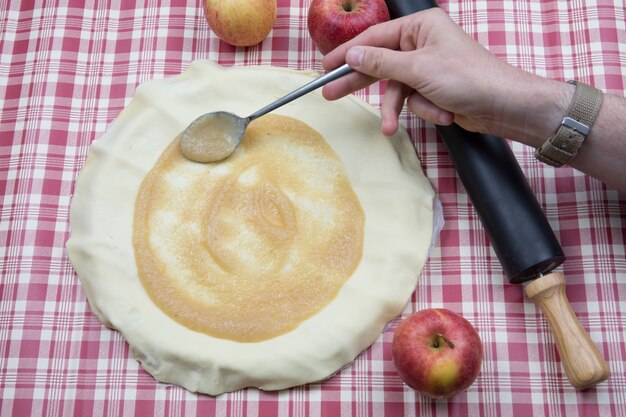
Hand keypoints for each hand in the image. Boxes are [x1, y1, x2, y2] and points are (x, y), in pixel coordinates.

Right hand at [321, 8, 561, 137]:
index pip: (374, 38)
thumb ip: (381, 63)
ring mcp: (427, 67)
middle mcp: (422, 44)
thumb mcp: (417, 69)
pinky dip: (425, 110)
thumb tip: (353, 55)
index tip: (325, 67)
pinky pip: (413, 101)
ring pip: (397, 89)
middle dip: (360, 82)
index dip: (348, 53)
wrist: (503, 106)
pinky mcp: (433, 89)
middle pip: (379, 63)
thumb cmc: (467, 78)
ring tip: (392, 128)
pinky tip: (442, 113)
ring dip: (401, 109)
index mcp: (420, 26)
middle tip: (330, 93)